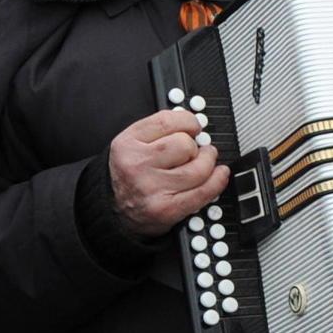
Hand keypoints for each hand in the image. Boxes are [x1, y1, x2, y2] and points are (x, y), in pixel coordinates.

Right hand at [107, 107, 227, 237]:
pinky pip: (203, 192)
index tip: (195, 127)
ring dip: (207, 163)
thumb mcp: (131, 146)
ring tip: (204, 163)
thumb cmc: (128, 176)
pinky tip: (219, 174)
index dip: (189, 121)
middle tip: (193, 152)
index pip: (167, 121)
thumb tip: (194, 125)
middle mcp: (137, 165)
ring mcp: (152, 188)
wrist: (113, 212)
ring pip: (198, 168)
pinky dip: (217, 181)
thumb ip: (158, 132)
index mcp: (127, 144)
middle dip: (195, 147)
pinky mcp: (167, 209)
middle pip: (185, 144)